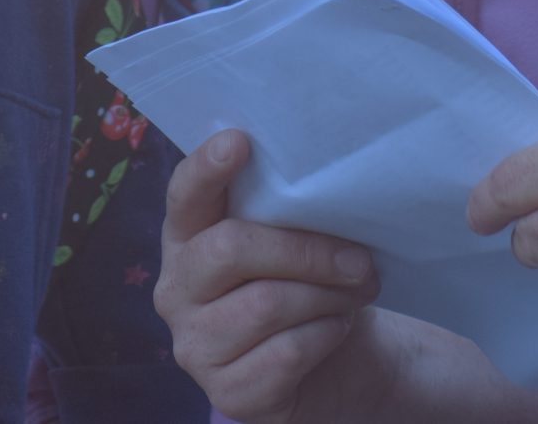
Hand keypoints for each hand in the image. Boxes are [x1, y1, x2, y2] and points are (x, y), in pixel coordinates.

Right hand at [155, 131, 385, 422]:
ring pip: (265, 304)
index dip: (206, 168)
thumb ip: (288, 208)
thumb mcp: (296, 238)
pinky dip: (326, 335)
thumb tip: (326, 174)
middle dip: (307, 250)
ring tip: (357, 291)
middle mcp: (177, 291)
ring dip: (327, 295)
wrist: (333, 360)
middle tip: (360, 259)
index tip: (240, 142)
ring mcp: (194, 347)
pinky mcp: (226, 395)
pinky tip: (337, 328)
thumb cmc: (309, 282)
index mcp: (187, 238)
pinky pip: (285, 353)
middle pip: (230, 250)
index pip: (184, 196)